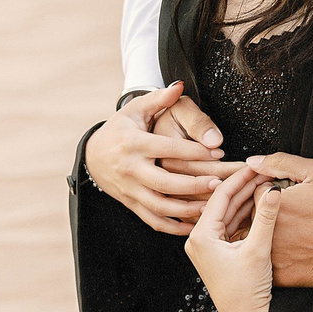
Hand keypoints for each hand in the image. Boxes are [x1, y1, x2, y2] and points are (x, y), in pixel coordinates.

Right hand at [84, 83, 236, 234]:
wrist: (93, 155)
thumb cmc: (121, 128)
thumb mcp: (136, 109)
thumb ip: (160, 98)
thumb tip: (180, 85)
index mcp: (133, 143)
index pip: (166, 148)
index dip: (192, 150)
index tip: (217, 151)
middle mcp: (130, 168)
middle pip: (164, 182)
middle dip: (193, 184)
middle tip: (219, 183)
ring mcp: (130, 189)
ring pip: (159, 206)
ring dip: (186, 209)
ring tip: (211, 206)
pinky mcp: (131, 204)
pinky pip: (153, 220)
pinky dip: (174, 226)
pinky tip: (194, 224)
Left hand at [185, 166, 280, 311]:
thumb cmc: (248, 289)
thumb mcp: (258, 249)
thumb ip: (266, 217)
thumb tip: (274, 189)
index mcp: (200, 237)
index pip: (220, 196)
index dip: (240, 178)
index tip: (257, 164)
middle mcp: (198, 239)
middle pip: (222, 202)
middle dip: (244, 186)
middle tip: (264, 168)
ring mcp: (207, 246)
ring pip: (228, 212)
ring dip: (246, 198)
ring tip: (265, 180)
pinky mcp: (217, 252)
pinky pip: (231, 224)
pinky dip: (246, 213)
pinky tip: (260, 200)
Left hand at [245, 151, 312, 286]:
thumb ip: (280, 162)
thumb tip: (253, 162)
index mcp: (274, 204)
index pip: (257, 193)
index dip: (275, 191)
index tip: (293, 196)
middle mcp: (269, 231)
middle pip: (256, 217)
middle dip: (271, 212)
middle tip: (299, 214)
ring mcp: (275, 256)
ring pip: (261, 241)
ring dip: (273, 234)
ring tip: (301, 231)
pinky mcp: (284, 275)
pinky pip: (269, 263)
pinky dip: (279, 255)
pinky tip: (299, 248)